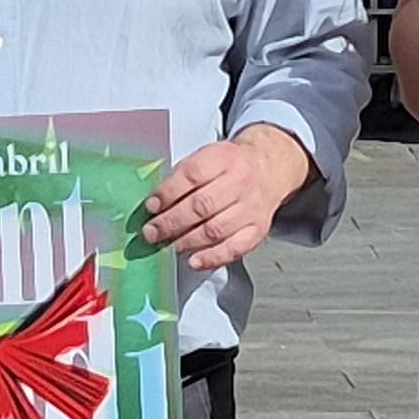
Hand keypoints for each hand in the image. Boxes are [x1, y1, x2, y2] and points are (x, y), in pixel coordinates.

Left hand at [143, 126, 311, 271]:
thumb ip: (182, 177)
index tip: (150, 206)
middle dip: (171, 222)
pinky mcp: (258, 228)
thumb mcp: (206, 157)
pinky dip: (212, 257)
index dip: (168, 193)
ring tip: (168, 245)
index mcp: (223, 158)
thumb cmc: (227, 167)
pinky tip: (194, 261)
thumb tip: (155, 204)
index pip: (192, 175)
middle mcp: (240, 181)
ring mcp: (251, 207)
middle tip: (152, 232)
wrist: (267, 168)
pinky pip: (235, 248)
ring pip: (216, 229)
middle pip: (202, 206)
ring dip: (187, 241)